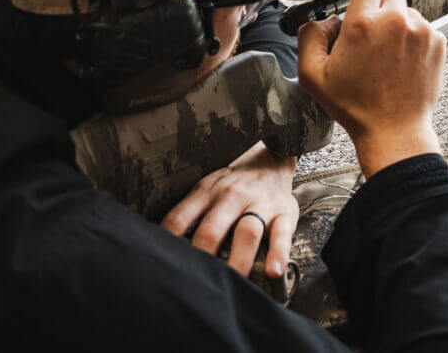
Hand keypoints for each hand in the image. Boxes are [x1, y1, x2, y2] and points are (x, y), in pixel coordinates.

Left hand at [160, 141, 297, 278]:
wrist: (270, 160)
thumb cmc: (232, 183)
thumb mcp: (206, 188)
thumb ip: (189, 213)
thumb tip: (166, 248)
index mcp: (206, 192)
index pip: (179, 219)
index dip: (168, 244)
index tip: (163, 267)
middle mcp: (230, 196)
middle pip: (212, 230)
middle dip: (203, 259)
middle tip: (197, 285)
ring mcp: (259, 204)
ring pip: (246, 233)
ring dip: (238, 260)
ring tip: (233, 284)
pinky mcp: (284, 212)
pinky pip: (281, 235)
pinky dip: (278, 254)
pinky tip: (273, 272)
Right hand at [297, 0, 445, 177]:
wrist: (394, 130)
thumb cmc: (356, 107)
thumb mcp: (312, 75)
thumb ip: (309, 36)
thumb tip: (323, 21)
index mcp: (363, 24)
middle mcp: (395, 22)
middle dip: (378, 3)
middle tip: (369, 31)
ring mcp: (420, 31)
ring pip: (406, 9)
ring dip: (395, 22)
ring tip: (385, 52)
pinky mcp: (437, 42)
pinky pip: (422, 26)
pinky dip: (412, 37)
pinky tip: (400, 60)